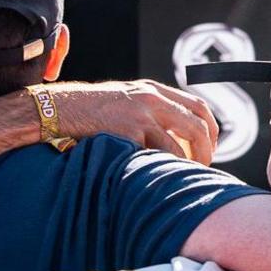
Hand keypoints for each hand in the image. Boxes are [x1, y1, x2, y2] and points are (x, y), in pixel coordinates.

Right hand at [35, 79, 219, 164]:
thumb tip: (177, 134)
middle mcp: (150, 99)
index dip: (211, 128)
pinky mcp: (126, 134)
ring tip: (182, 179)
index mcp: (152, 90)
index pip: (198, 105)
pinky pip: (154, 158)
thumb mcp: (125, 99)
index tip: (212, 145)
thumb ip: (150, 109)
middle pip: (197, 126)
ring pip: (178, 148)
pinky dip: (160, 171)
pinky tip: (159, 179)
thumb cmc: (90, 110)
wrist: (58, 109)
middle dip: (206, 150)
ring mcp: (139, 116)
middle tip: (204, 167)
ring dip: (186, 167)